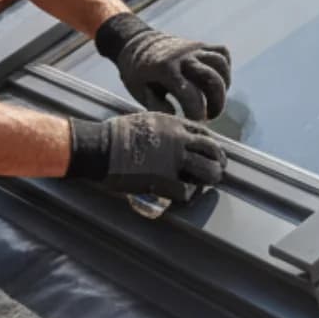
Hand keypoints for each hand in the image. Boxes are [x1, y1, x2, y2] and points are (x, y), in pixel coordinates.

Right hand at [67, 113, 225, 201]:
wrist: (101, 147)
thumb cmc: (117, 134)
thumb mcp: (147, 120)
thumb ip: (165, 128)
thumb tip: (171, 137)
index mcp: (175, 125)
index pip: (207, 135)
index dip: (212, 147)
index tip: (209, 155)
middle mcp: (180, 140)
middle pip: (215, 152)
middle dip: (217, 164)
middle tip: (213, 173)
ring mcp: (174, 161)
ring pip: (209, 172)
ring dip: (207, 181)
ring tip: (200, 186)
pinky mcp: (165, 181)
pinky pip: (189, 193)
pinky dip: (188, 197)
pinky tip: (181, 196)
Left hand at [94, 12, 231, 120]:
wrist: (134, 41)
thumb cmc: (135, 73)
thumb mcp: (139, 91)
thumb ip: (157, 106)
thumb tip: (177, 118)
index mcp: (165, 69)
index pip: (190, 95)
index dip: (196, 114)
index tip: (195, 124)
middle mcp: (183, 57)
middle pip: (212, 79)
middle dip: (216, 103)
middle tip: (210, 116)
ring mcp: (193, 48)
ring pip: (220, 63)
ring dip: (224, 85)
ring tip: (215, 99)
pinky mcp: (199, 44)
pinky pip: (221, 51)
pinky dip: (224, 67)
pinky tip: (217, 81)